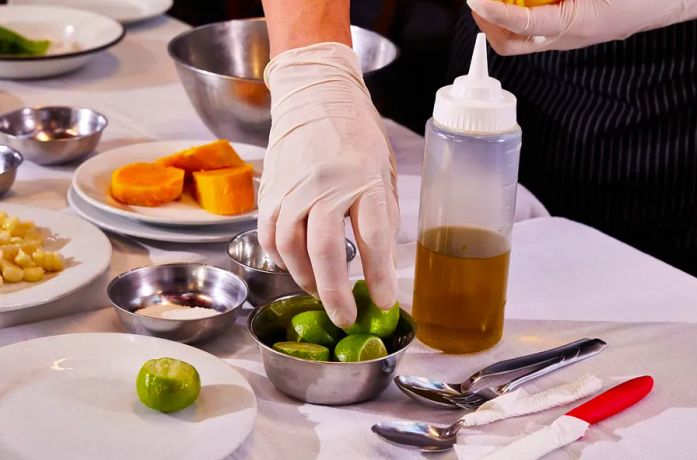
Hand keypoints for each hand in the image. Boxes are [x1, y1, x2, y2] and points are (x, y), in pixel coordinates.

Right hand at [258, 42, 398, 326]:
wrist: (315, 95)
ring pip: (292, 248)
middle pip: (326, 251)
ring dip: (306, 278)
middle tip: (344, 318)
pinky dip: (281, 259)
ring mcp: (294, 188)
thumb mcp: (383, 170)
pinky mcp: (272, 190)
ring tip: (321, 292)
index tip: (384, 303)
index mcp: (364, 180)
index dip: (379, 276)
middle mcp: (326, 186)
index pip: (373, 237)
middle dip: (335, 293)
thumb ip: (381, 214)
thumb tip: (380, 262)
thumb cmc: (356, 134)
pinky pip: (270, 235)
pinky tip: (296, 267)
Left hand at [468, 0, 696, 54]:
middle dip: (488, 20)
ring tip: (491, 0)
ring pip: (517, 38)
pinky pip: (532, 28)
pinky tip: (516, 0)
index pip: (523, 25)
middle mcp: (563, 36)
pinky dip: (516, 14)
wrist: (669, 0)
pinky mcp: (565, 27)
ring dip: (499, 18)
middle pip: (511, 42)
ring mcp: (564, 35)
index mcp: (572, 25)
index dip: (495, 11)